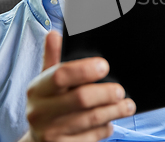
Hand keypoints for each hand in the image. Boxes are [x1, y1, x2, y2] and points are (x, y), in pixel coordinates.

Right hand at [21, 31, 135, 141]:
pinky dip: (105, 128)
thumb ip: (53, 58)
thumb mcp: (46, 82)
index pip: (60, 75)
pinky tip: (110, 122)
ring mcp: (51, 133)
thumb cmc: (48, 104)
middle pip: (81, 98)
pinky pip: (92, 137)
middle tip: (120, 90)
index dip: (84, 69)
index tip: (104, 65)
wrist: (38, 141)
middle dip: (106, 93)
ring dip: (114, 110)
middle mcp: (40, 112)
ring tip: (127, 105)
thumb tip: (54, 34)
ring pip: (91, 119)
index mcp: (37, 89)